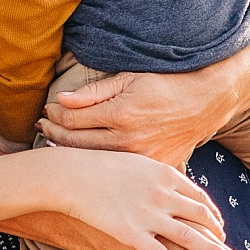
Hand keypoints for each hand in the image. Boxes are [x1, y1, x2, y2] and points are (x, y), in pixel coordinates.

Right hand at [35, 142, 249, 249]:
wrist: (72, 175)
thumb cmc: (99, 166)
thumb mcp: (137, 162)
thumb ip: (158, 175)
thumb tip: (173, 182)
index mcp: (166, 174)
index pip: (200, 197)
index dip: (213, 214)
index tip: (218, 225)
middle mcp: (163, 195)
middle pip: (201, 217)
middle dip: (216, 234)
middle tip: (223, 246)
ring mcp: (148, 215)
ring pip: (190, 237)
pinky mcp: (131, 233)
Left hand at [38, 68, 232, 164]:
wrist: (206, 101)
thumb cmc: (166, 85)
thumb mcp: (130, 79)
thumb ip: (94, 92)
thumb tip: (61, 100)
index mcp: (121, 114)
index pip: (72, 119)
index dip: (54, 115)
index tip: (47, 111)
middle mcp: (129, 140)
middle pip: (76, 143)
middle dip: (54, 134)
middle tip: (42, 127)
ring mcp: (140, 158)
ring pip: (93, 160)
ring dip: (70, 151)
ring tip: (55, 142)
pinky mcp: (152, 167)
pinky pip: (117, 170)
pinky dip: (97, 163)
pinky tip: (86, 157)